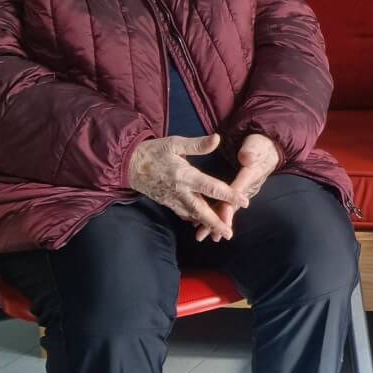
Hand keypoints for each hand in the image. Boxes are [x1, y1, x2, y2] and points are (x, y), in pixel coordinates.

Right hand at [128, 134, 247, 240]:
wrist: (128, 164)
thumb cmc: (153, 151)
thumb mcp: (174, 143)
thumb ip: (197, 144)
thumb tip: (217, 138)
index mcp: (185, 175)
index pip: (211, 187)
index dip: (229, 195)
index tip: (244, 202)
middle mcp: (180, 191)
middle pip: (201, 210)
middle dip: (216, 223)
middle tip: (229, 234)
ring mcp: (172, 199)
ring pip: (192, 215)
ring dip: (206, 225)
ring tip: (220, 233)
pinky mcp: (167, 202)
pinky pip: (183, 214)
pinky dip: (194, 220)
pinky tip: (202, 224)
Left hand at [199, 133, 282, 241]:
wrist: (269, 149)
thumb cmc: (260, 145)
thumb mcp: (257, 144)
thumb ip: (252, 151)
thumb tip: (246, 158)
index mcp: (250, 175)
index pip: (237, 193)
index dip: (229, 204)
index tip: (220, 217)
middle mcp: (247, 187)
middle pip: (232, 206)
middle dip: (218, 220)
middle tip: (205, 234)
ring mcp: (244, 191)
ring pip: (229, 208)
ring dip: (216, 221)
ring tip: (202, 234)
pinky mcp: (239, 191)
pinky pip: (227, 205)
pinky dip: (216, 214)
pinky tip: (203, 221)